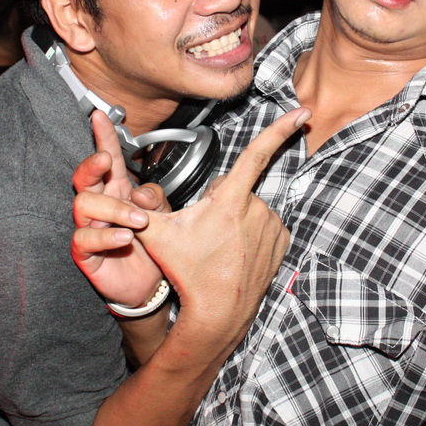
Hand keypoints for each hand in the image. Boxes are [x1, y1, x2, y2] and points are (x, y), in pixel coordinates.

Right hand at [72, 111, 164, 307]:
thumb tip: (140, 193)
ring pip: (83, 203)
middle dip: (92, 164)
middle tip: (106, 162)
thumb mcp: (162, 216)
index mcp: (118, 190)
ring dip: (113, 208)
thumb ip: (154, 199)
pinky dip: (106, 236)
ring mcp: (90, 226)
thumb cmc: (151, 245)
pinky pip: (84, 238)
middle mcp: (100, 205)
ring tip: (138, 222)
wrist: (148, 283)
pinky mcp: (85, 251)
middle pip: (83, 176)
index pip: (108, 158)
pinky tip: (125, 238)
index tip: (99, 116)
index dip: (103, 136)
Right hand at [133, 107, 309, 340]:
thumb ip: (140, 207)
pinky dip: (250, 231)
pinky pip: (263, 223)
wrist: (218, 313)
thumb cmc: (189, 273)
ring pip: (249, 206)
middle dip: (219, 199)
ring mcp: (272, 227)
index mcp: (230, 200)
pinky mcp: (281, 241)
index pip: (257, 154)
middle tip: (204, 229)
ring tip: (220, 244)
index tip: (302, 112)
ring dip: (235, 217)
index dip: (280, 129)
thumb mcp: (157, 235)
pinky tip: (236, 251)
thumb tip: (123, 192)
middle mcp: (258, 210)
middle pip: (234, 187)